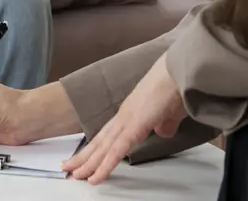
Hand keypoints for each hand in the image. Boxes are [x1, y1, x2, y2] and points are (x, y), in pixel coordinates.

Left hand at [61, 53, 185, 183]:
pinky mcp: (135, 125)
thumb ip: (165, 123)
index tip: (84, 157)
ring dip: (88, 164)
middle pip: (100, 141)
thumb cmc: (176, 86)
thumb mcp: (170, 112)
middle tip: (68, 169)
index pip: (108, 135)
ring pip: (103, 147)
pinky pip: (117, 150)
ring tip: (74, 176)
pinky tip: (96, 176)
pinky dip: (105, 164)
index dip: (95, 148)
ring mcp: (127, 119)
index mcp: (130, 112)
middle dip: (83, 157)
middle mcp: (124, 115)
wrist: (179, 70)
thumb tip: (163, 131)